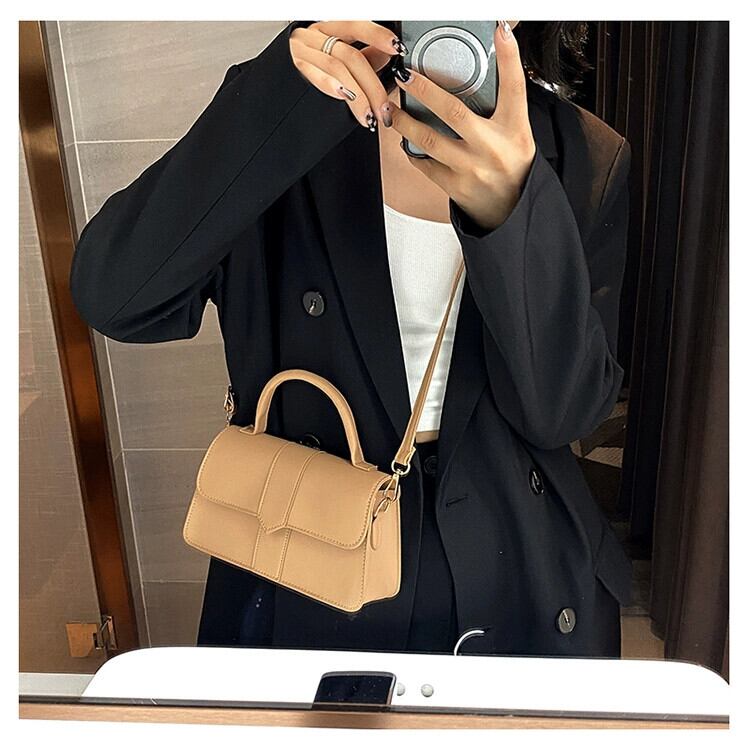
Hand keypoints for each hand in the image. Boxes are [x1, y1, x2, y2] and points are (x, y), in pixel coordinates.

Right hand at [289, 21, 403, 129]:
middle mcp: (313, 37)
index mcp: (327, 30)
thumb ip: (361, 56)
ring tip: (369, 116)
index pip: (356, 26)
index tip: (397, 48)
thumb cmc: (305, 76)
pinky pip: (316, 75)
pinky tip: (345, 97)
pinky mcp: (293, 69)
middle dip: (373, 86)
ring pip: (338, 68)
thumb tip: (387, 55)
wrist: (272, 94)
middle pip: (351, 56)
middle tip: (384, 110)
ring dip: (359, 96)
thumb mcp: (334, 60)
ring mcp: (302, 52)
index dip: (377, 35)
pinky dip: (332, 85)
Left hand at [390, 21, 536, 231]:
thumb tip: (490, 64)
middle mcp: (493, 147)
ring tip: (390, 110)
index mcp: (515, 128)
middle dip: (425, 90)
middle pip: (454, 111)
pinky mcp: (456, 186)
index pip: (515, 86)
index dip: (509, 56)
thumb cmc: (511, 163)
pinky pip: (425, 164)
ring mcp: (472, 168)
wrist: (511, 209)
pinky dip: (412, 150)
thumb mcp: (517, 131)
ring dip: (405, 123)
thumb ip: (504, 103)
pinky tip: (404, 140)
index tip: (499, 29)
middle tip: (405, 75)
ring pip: (430, 140)